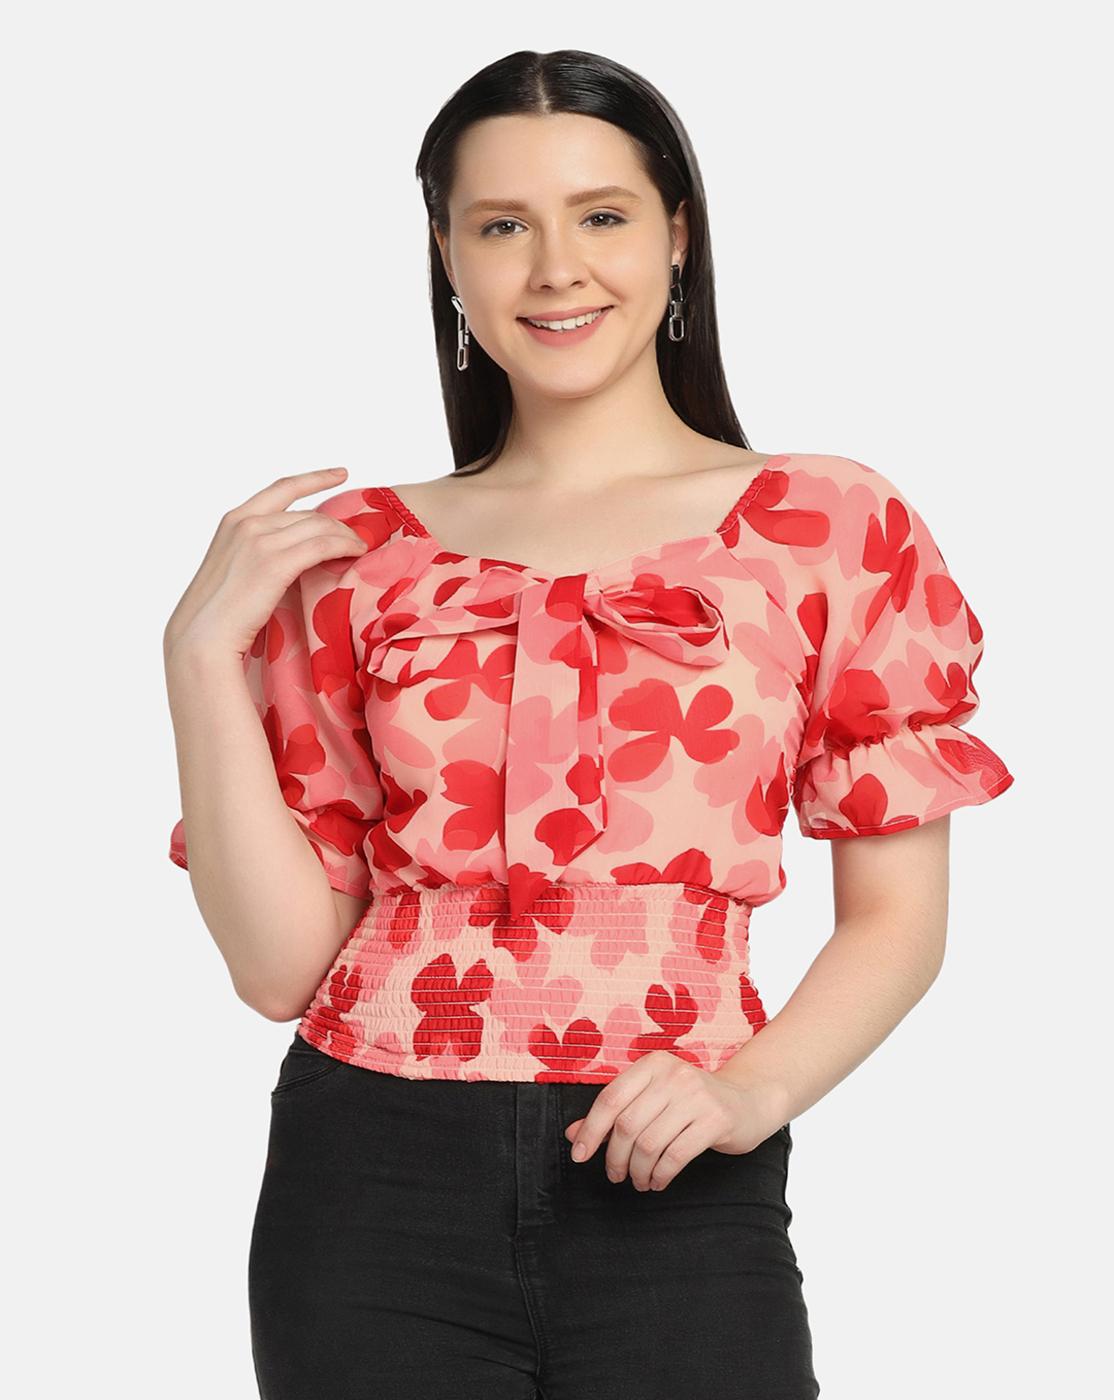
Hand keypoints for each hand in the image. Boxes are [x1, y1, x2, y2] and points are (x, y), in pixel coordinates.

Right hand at [163, 467, 368, 662]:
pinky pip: (323, 545)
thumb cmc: (218, 612)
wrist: (202, 635)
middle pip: (309, 514)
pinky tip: (356, 553)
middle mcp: (248, 523)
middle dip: (339, 524)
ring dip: (346, 536)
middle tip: (357, 538)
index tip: (341, 473)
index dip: (315, 478)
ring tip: (361, 548)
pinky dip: (345, 546)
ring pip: (320, 527)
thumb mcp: (233, 567)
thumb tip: (290, 554)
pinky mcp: (276, 563)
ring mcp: (261, 541)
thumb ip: (257, 550)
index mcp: (235, 520)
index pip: (283, 489)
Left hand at [562, 1050, 785, 1191]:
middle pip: (627, 1124)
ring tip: (638, 1180)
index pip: (610, 1098)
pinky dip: (661, 1175)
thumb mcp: (653, 1099)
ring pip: (649, 1143)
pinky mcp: (717, 1119)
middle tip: (615, 1175)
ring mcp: (697, 1095)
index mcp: (653, 1064)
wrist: (748, 1101)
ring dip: (638, 1170)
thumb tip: (573, 1133)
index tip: (580, 1154)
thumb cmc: (692, 1102)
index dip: (590, 1129)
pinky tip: (658, 1180)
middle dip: (614, 1157)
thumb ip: (615, 1114)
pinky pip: (676, 1155)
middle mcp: (674, 1074)